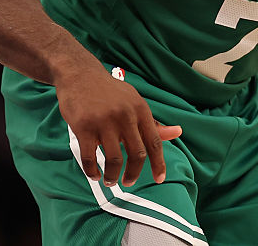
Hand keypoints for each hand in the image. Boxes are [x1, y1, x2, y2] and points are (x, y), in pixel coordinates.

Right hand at [54, 65, 182, 187]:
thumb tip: (177, 133)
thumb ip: (152, 122)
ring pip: (114, 159)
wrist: (80, 75)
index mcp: (140, 109)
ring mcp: (104, 122)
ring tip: (110, 181)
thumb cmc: (110, 92)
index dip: (159, 163)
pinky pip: (90, 157)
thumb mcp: (134, 102)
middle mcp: (125, 115)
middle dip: (134, 173)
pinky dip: (92, 171)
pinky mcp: (83, 127)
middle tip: (129, 182)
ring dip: (112, 176)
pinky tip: (94, 174)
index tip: (159, 179)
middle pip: (137, 154)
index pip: (155, 141)